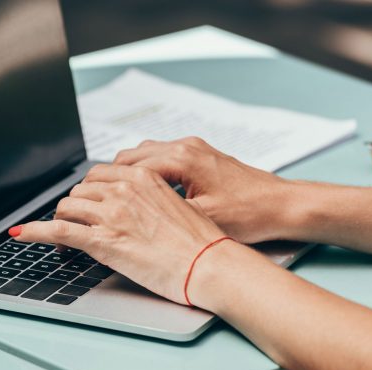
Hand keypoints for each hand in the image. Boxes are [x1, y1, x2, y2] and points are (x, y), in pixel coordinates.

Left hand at [11, 164, 226, 304]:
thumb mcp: (175, 208)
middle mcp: (124, 190)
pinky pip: (57, 230)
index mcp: (143, 178)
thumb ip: (149, 201)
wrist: (210, 265)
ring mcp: (112, 214)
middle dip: (74, 209)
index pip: (98, 176)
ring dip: (60, 223)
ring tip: (62, 241)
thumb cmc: (201, 243)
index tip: (86, 205)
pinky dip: (33, 232)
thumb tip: (134, 210)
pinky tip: (20, 234)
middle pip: (80, 191)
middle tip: (76, 227)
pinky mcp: (103, 240)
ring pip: (67, 208)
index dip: (88, 194)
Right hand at [113, 136, 300, 243]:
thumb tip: (130, 222)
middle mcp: (186, 146)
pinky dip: (148, 172)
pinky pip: (162, 158)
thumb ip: (163, 215)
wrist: (283, 206)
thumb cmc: (249, 214)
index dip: (105, 185)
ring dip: (130, 174)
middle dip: (112, 177)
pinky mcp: (201, 156)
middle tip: (96, 200)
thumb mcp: (201, 220)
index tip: (89, 199)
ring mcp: (194, 149)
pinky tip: (146, 194)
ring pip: (146, 154)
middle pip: (131, 155)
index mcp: (182, 158)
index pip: (127, 166)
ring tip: (117, 198)